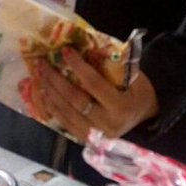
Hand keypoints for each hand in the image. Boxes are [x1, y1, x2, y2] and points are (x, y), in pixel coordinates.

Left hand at [35, 47, 158, 140]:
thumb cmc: (140, 94)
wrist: (145, 121)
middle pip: (75, 100)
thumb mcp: (137, 78)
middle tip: (44, 64)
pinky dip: (53, 108)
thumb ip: (117, 65)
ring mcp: (95, 134)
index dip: (79, 67)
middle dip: (57, 80)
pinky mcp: (87, 139)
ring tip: (40, 76)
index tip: (66, 51)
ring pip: (67, 113)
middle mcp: (106, 123)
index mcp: (121, 107)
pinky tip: (44, 95)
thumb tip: (90, 46)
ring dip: (51, 93)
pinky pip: (65, 123)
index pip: (94, 84)